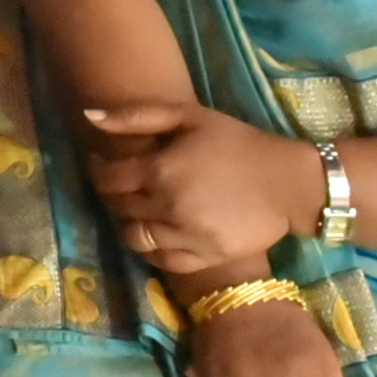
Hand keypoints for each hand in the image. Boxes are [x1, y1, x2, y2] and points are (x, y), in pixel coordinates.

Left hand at [80, 101, 318, 274]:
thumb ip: (136, 117)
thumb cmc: (237, 142)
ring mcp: (184, 236)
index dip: (99, 171)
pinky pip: (162, 261)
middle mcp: (165, 206)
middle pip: (118, 208)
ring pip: (135, 238)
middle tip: (126, 186)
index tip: (104, 165)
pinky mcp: (203, 258)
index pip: (107, 178)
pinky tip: (160, 234)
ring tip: (142, 211)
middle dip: (114, 195)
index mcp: (159, 170)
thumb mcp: (189, 116)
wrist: (287, 182)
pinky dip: (153, 250)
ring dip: (130, 224)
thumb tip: (88, 116)